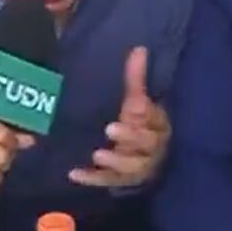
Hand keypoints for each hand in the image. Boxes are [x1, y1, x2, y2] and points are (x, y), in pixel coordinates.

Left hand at [69, 46, 170, 188]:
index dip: (146, 114)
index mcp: (157, 126)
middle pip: (146, 145)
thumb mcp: (138, 101)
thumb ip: (136, 78)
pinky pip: (107, 181)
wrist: (144, 159)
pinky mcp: (120, 181)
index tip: (133, 106)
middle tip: (110, 129)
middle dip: (130, 137)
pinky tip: (74, 173)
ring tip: (97, 153)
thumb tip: (139, 49)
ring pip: (131, 167)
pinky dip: (91, 178)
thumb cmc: (140, 125)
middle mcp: (151, 149)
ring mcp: (136, 167)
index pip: (156, 119)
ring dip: (114, 161)